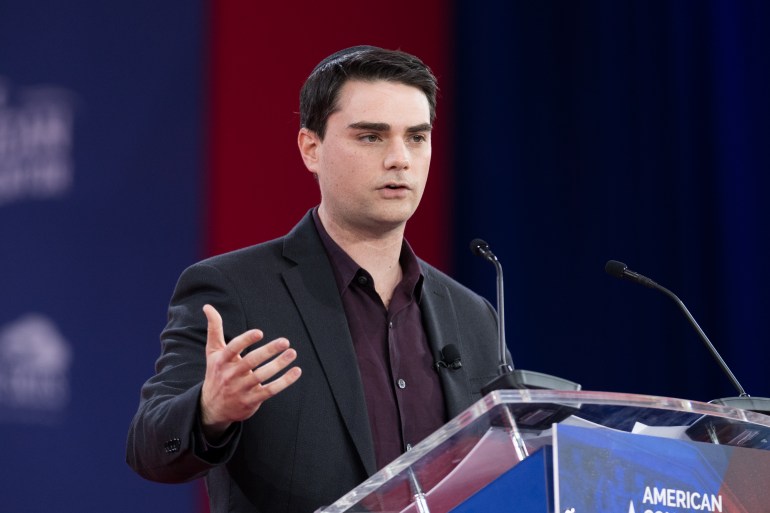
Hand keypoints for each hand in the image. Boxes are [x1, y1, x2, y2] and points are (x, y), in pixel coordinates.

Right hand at [199, 304, 301, 438]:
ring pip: (262, 376)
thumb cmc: (216, 373)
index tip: (260, 332)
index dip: (246, 340)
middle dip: (268, 351)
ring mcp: (241, 389)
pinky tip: (296, 371)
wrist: (212, 408)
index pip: (233, 349)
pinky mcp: (251, 400)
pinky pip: (270, 390)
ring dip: (279, 364)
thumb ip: (214, 329)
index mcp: (222, 361)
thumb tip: (207, 306)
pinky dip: (284, 382)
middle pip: (250, 362)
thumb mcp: (212, 352)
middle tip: (285, 341)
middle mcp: (230, 375)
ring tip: (292, 353)